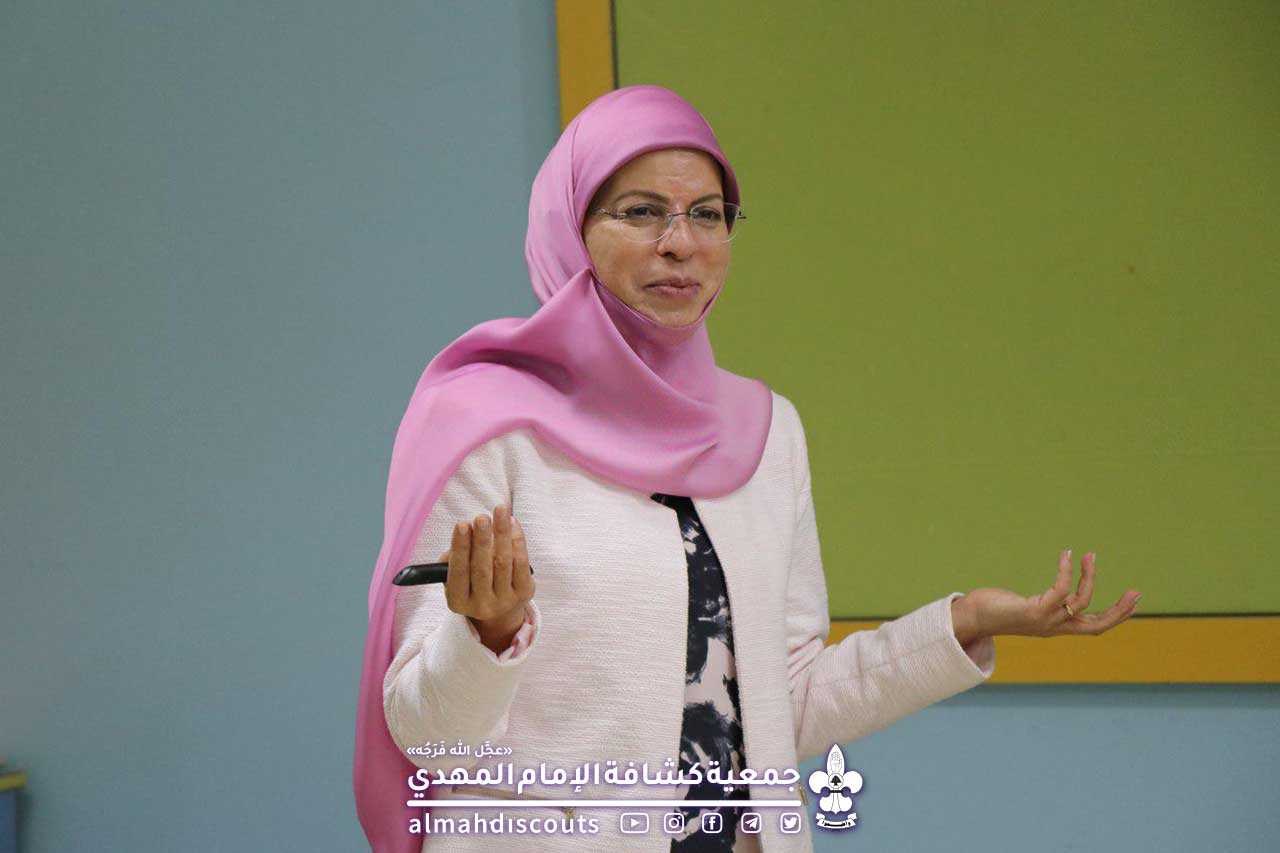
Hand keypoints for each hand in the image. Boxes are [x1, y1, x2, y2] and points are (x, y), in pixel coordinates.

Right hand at [438, 504, 535, 651]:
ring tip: (500, 512)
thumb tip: (465, 532)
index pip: (458, 573)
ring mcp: (504, 601)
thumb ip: (453, 556)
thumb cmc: (471, 581)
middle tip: (482, 517)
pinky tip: (512, 524)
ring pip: (503, 562)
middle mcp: (481, 606)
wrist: (498, 607)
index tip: (462, 524)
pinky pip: (521, 563)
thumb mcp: (455, 574)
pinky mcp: (524, 593)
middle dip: (482, 540)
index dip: (460, 548)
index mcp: (458, 602)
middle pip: (482, 569)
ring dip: (501, 534)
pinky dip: (517, 540)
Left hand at [954, 549, 1140, 640]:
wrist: (971, 617)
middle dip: (1120, 611)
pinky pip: (1060, 590)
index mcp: (1057, 628)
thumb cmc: (995, 608)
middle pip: (1097, 625)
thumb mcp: (1029, 606)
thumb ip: (1045, 602)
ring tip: (1090, 555)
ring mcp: (1045, 621)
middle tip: (1136, 591)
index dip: (1116, 616)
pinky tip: (1067, 554)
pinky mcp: (1033, 611)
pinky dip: (1066, 571)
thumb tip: (1055, 593)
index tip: (1133, 598)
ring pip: (1081, 602)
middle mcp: (1054, 628)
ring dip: (1089, 577)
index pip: (1094, 626)